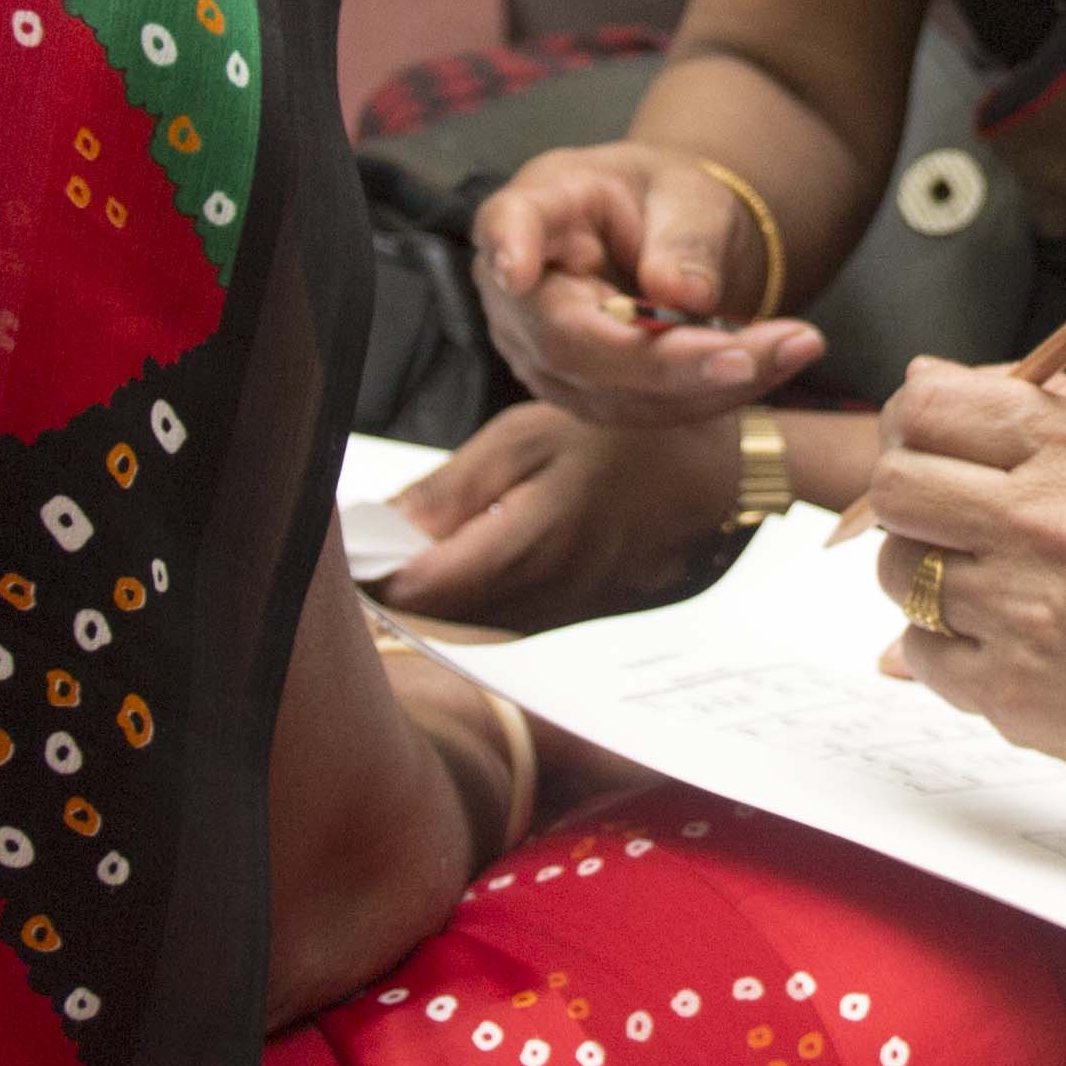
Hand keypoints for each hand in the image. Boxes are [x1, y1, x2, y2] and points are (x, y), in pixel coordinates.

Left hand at [383, 401, 746, 629]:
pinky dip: (471, 606)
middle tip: (367, 553)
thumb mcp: (530, 435)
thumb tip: (383, 529)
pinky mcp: (578, 620)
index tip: (350, 550)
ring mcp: (566, 616)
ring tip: (405, 559)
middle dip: (396, 591)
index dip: (375, 575)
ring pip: (470, 630)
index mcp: (534, 541)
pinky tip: (459, 571)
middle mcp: (549, 596)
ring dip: (431, 603)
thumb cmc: (623, 439)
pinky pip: (505, 627)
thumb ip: (453, 490)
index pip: (424, 589)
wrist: (714, 477)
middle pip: (439, 619)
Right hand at [470, 141, 824, 425]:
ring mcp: (541, 353)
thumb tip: (683, 296)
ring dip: (709, 384)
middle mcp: (519, 291)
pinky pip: (646, 410)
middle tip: (757, 351)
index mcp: (537, 208)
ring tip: (794, 347)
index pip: (508, 226)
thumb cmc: (665, 200)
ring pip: (613, 391)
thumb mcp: (688, 194)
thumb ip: (685, 238)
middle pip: (570, 338)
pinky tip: (774, 362)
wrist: (668, 240)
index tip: (519, 269)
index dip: (510, 249)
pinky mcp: (583, 395)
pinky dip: (715, 394)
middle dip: (668, 358)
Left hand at [859, 362, 1065, 802]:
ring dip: (926, 570)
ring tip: (988, 577)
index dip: (910, 419)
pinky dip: (946, 641)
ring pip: (898, 570)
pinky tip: (1004, 634)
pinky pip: (918, 648)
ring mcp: (1024, 612)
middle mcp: (1049, 524)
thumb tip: (923, 383)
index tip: (921, 437)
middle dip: (905, 492)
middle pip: (893, 487)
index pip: (929, 409)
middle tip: (941, 508)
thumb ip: (1042, 402)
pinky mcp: (1010, 689)